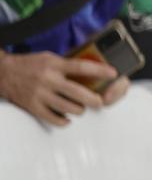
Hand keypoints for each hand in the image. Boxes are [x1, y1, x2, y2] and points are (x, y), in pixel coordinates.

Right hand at [0, 52, 114, 127]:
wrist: (3, 72)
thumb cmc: (31, 64)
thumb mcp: (50, 58)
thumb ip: (68, 65)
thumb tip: (92, 71)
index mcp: (54, 64)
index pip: (82, 67)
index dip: (100, 71)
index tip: (113, 74)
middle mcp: (48, 79)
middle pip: (78, 92)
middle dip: (93, 99)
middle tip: (99, 102)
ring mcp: (40, 94)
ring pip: (68, 108)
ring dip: (79, 110)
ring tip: (81, 108)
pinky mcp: (32, 106)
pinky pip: (53, 119)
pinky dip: (64, 121)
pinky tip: (67, 118)